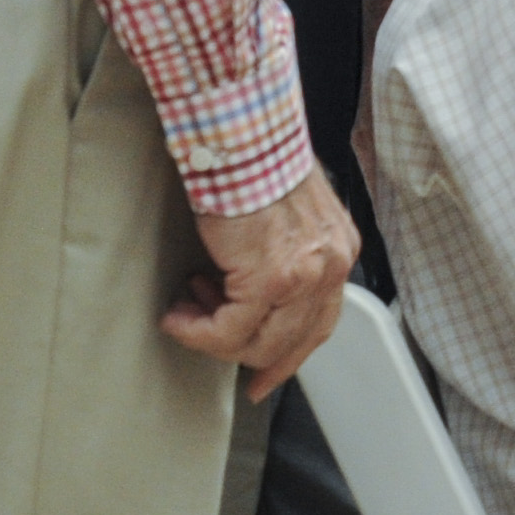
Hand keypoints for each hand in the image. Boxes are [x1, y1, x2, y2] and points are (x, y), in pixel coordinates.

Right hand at [166, 167, 358, 398]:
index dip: (288, 356)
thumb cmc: (256, 162)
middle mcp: (330, 266)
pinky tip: (177, 314)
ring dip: (211, 337)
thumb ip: (286, 251)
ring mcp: (305, 277)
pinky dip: (196, 330)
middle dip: (244, 355)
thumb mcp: (288, 213)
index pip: (320, 323)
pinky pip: (227, 330)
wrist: (245, 139)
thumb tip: (252, 286)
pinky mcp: (271, 280)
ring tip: (186, 312)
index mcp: (337, 250)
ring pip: (256, 344)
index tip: (263, 376)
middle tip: (206, 341)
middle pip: (290, 343)